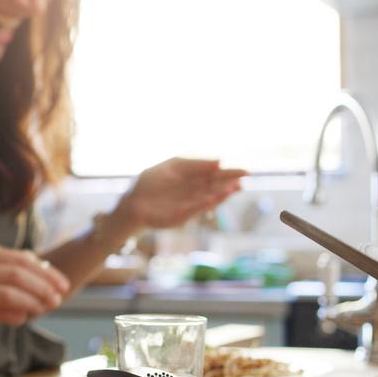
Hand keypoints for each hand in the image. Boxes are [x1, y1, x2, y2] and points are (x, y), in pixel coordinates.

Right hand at [0, 243, 71, 336]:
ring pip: (10, 293)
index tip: (63, 285)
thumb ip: (14, 270)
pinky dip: (17, 315)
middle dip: (43, 287)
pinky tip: (24, 318)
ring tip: (46, 309)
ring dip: (34, 302)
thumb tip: (48, 273)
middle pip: (18, 274)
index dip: (47, 273)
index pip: (22, 259)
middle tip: (58, 299)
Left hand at [113, 158, 246, 232]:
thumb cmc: (150, 182)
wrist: (132, 202)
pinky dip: (206, 203)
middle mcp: (194, 193)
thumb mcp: (172, 166)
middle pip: (215, 187)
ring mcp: (189, 205)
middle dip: (230, 183)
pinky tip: (217, 196)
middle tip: (245, 178)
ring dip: (222, 193)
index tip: (244, 171)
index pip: (215, 175)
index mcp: (193, 179)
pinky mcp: (182, 216)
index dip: (229, 173)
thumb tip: (219, 160)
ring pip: (209, 198)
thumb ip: (194, 163)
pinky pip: (196, 208)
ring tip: (235, 187)